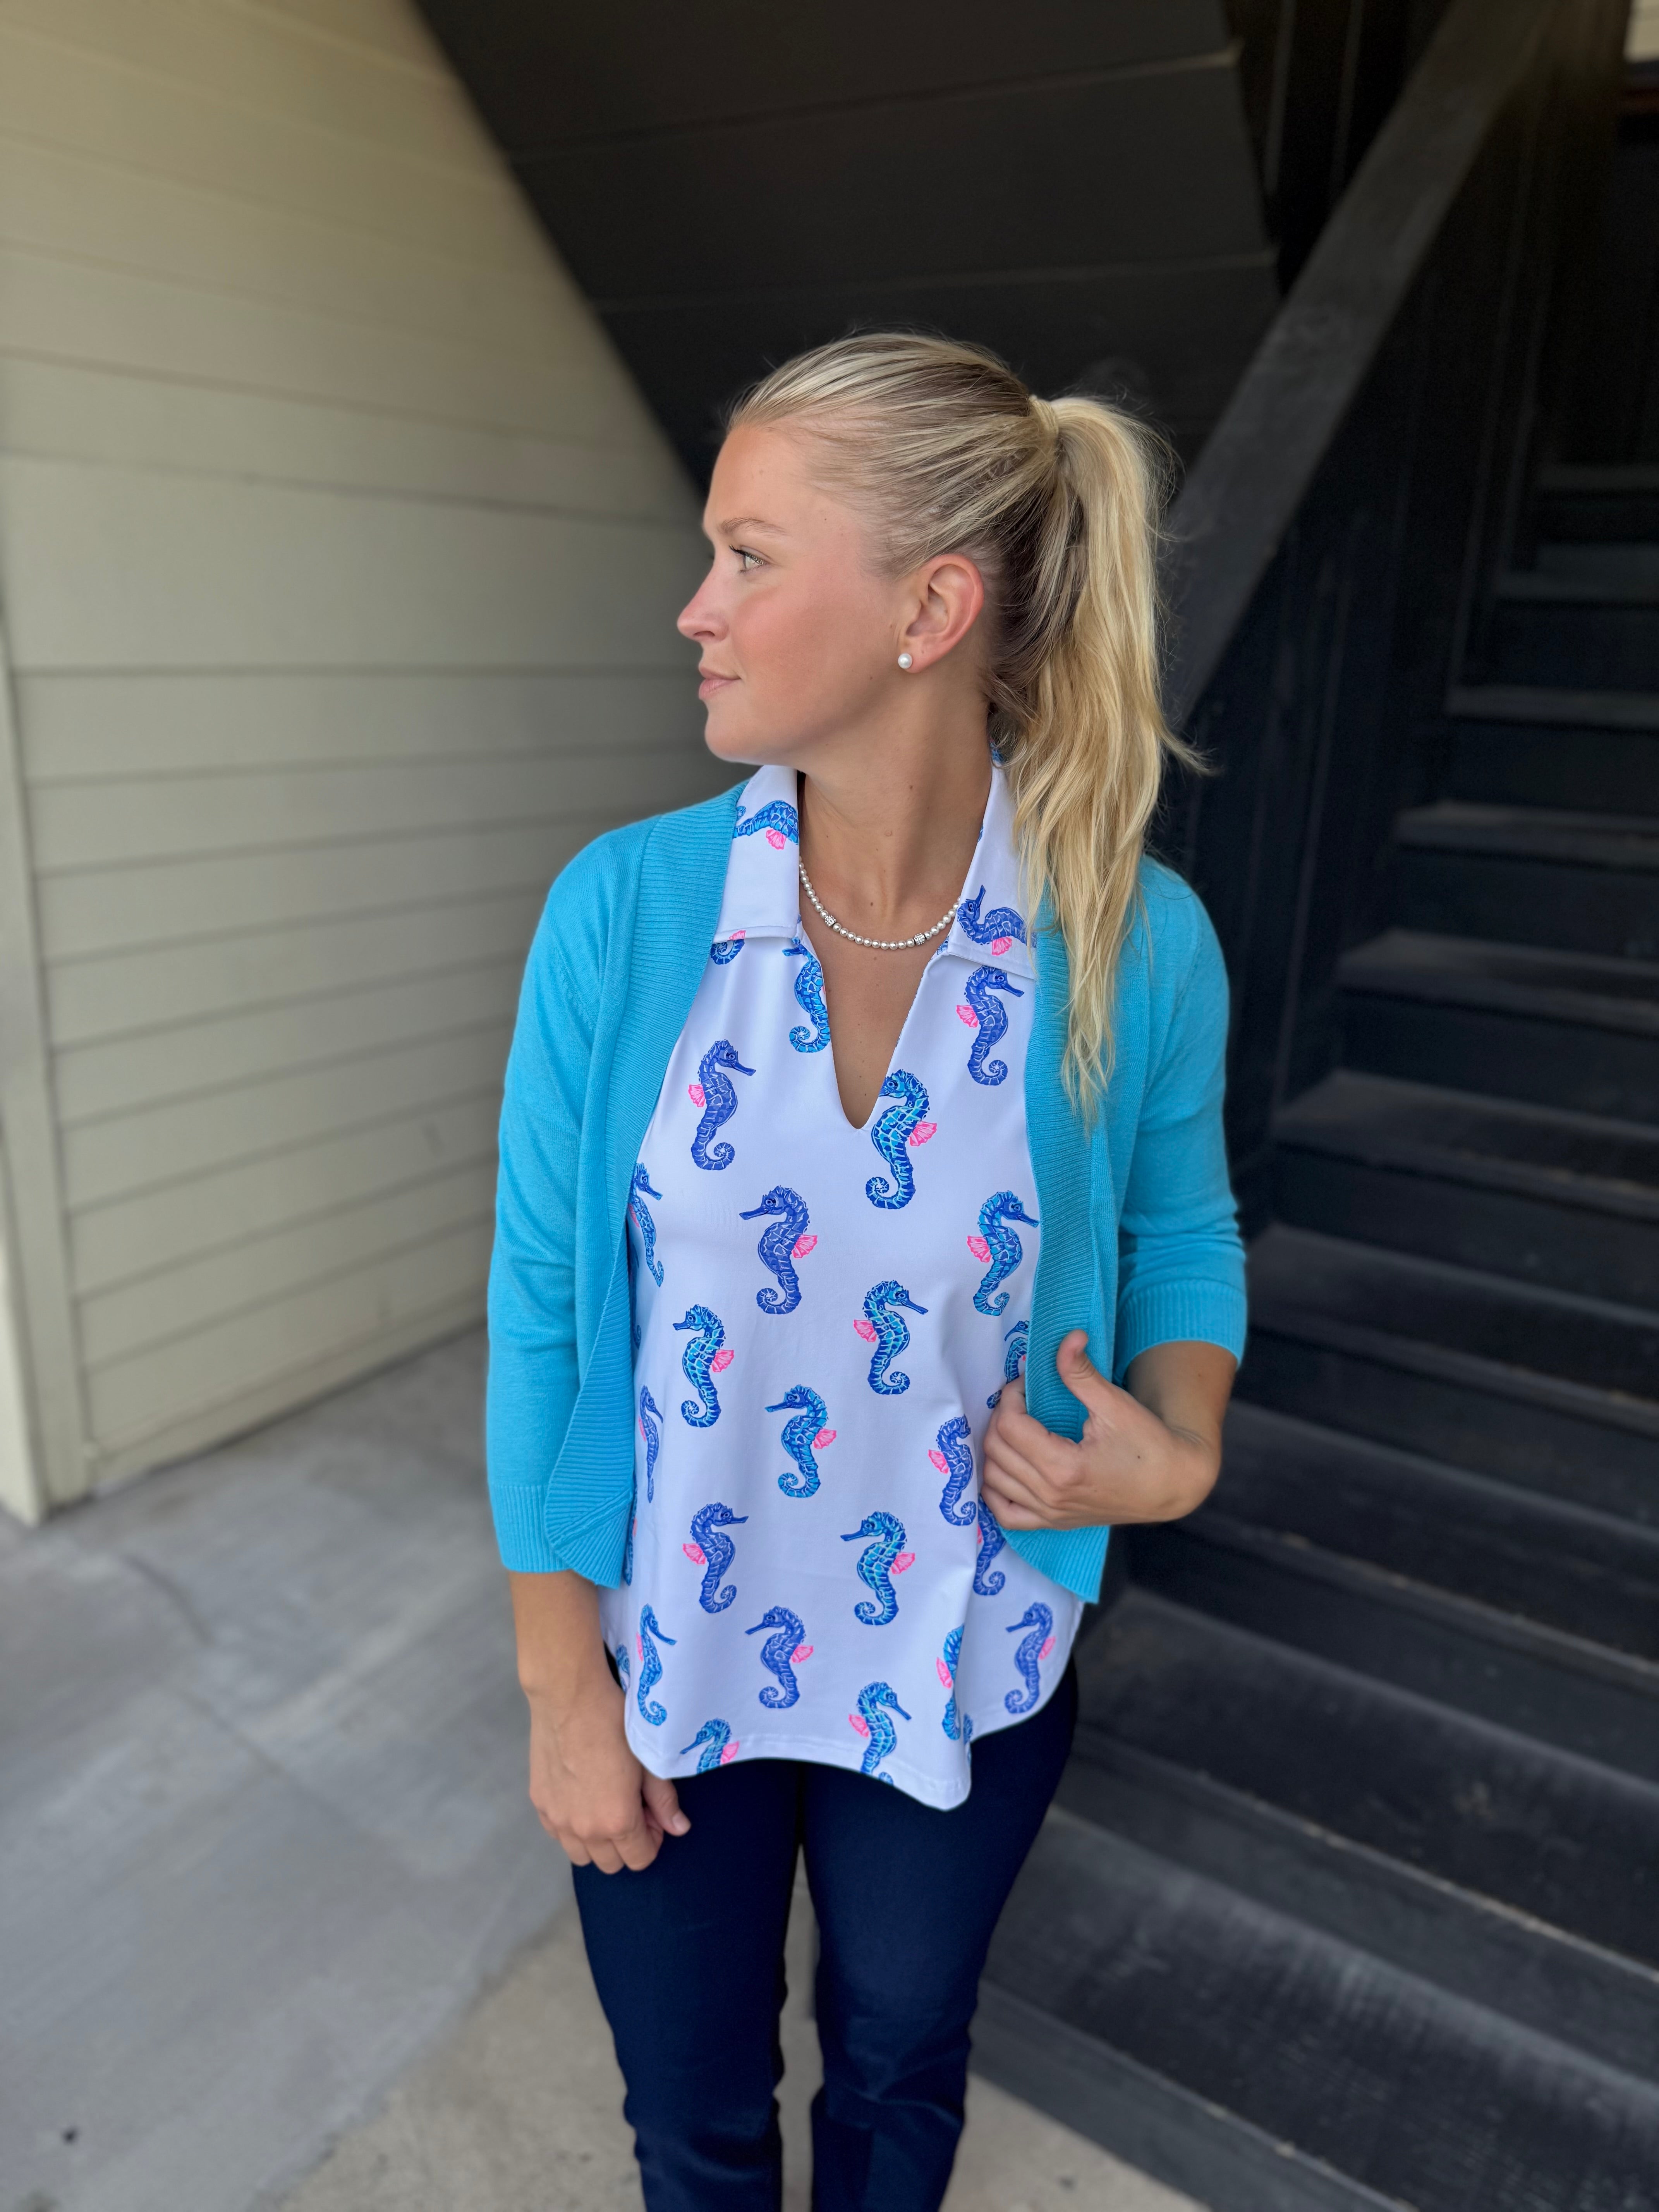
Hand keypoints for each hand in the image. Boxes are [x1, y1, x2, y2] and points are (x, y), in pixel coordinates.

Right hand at [525, 1673, 688, 1873]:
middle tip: (632, 1808)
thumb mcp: (648, 1760)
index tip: (652, 1814)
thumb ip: (664, 1800)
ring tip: (605, 1806)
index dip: (653, 1839)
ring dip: (598, 1841)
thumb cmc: (613, 1723)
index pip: (640, 1859)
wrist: (568, 1697)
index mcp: (617, 1821)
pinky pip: (558, 1836)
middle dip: (627, 1843)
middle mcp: (584, 1830)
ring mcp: (558, 1819)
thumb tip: (679, 1828)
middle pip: (611, 1864)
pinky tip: (581, 1798)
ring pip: (581, 1856)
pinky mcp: (539, 1804)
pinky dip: (572, 1828)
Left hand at [981, 1330, 1225, 1530]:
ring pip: (993, 1481)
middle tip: (1020, 1400)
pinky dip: (995, 1492)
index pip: (1009, 1426)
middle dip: (1000, 1417)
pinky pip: (1006, 1515)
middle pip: (996, 1450)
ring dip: (995, 1450)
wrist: (1171, 1485)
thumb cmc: (1148, 1444)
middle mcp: (1050, 1496)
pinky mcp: (1054, 1524)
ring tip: (1014, 1427)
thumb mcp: (1115, 1404)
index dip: (1010, 1397)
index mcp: (1063, 1467)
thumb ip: (1081, 1372)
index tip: (1025, 1384)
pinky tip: (1005, 1469)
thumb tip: (1068, 1336)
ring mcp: (1050, 1514)